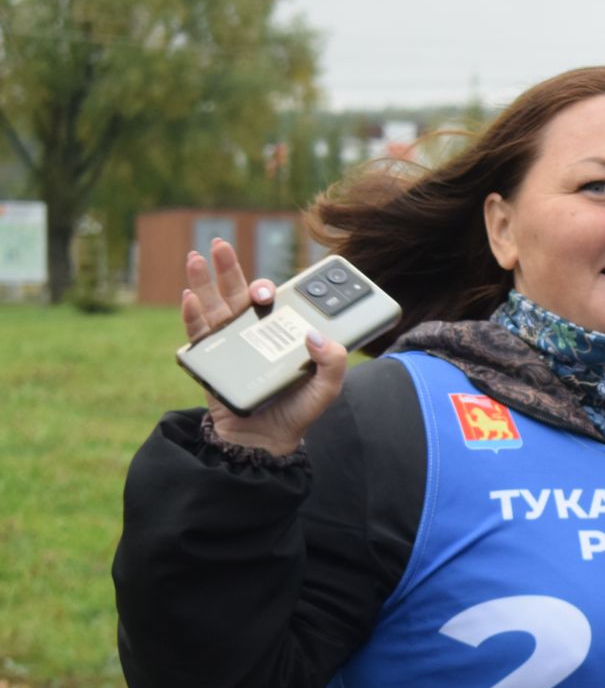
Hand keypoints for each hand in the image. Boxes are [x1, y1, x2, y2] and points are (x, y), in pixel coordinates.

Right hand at [182, 238, 346, 455]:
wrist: (266, 441)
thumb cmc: (297, 412)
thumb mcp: (326, 390)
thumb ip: (332, 363)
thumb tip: (315, 335)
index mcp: (282, 333)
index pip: (274, 302)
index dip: (270, 288)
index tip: (271, 287)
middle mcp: (254, 332)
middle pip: (239, 294)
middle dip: (230, 268)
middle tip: (221, 245)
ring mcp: (230, 344)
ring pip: (214, 306)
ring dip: (203, 280)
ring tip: (197, 257)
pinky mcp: (211, 360)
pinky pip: (199, 334)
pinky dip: (193, 315)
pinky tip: (190, 298)